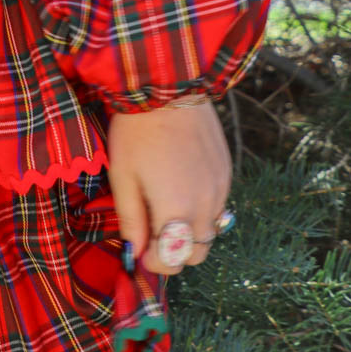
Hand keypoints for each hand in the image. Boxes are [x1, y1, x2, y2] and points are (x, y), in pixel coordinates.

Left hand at [107, 95, 231, 275]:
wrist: (168, 88)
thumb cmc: (137, 132)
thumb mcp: (124, 178)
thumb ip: (132, 221)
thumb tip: (136, 251)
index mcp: (177, 211)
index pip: (172, 261)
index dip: (154, 263)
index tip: (140, 251)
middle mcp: (206, 206)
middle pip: (196, 254)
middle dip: (174, 252)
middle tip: (152, 233)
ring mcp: (220, 189)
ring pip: (210, 231)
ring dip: (189, 231)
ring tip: (166, 208)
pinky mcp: (226, 172)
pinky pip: (218, 206)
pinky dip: (201, 209)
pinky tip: (182, 187)